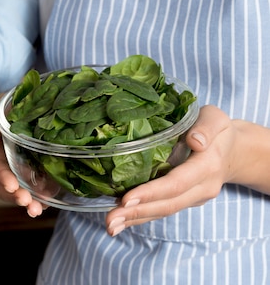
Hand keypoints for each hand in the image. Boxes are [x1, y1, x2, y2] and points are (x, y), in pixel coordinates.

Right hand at [0, 106, 45, 216]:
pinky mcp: (42, 178)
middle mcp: (13, 165)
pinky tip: (46, 204)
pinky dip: (42, 202)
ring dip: (29, 204)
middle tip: (25, 200)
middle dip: (16, 196)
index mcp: (2, 151)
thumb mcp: (12, 110)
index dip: (4, 177)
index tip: (12, 185)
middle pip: (8, 187)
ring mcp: (27, 173)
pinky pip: (40, 194)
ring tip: (36, 210)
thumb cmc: (25, 111)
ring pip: (23, 194)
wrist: (49, 111)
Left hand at [105, 105, 236, 235]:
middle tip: (109, 221)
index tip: (126, 200)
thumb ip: (207, 127)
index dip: (151, 192)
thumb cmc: (219, 130)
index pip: (176, 183)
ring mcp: (194, 198)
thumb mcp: (215, 119)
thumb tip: (195, 141)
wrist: (234, 152)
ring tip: (110, 226)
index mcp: (207, 166)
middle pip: (167, 204)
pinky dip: (141, 217)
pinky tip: (121, 221)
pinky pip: (162, 210)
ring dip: (135, 220)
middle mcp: (202, 187)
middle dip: (137, 213)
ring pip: (163, 211)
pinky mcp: (185, 200)